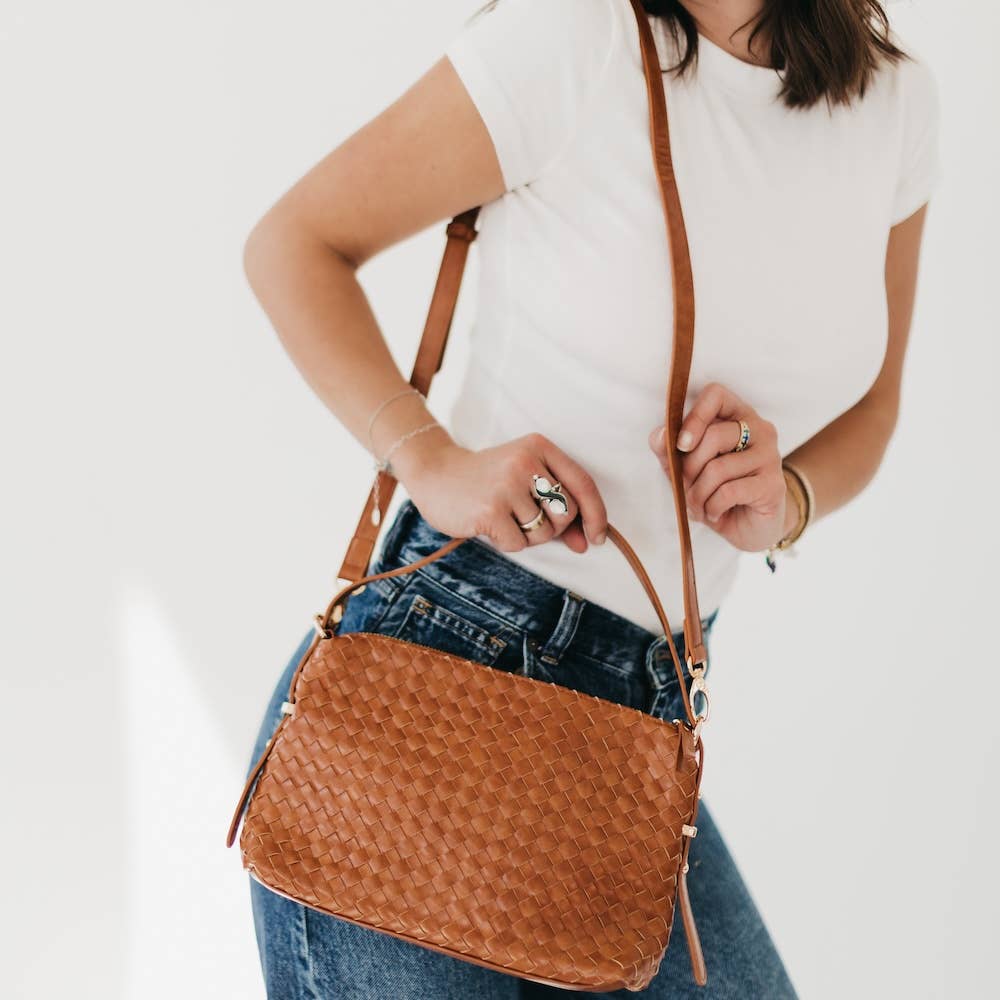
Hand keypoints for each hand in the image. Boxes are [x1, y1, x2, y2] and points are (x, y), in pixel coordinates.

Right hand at [391, 429, 608, 553]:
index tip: (597, 537)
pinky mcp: (490, 510)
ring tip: (506, 518)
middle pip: (566, 512)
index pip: (583, 483)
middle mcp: (525, 461)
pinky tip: (491, 525)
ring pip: (543, 532)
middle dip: (553, 527)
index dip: (596, 515)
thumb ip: (557, 508)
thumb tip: (587, 543)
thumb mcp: (525, 482)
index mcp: (539, 446)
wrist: (435, 474)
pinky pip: (519, 543)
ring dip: (528, 536)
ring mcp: (507, 485)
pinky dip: (508, 542)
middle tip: (528, 520)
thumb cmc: (487, 481)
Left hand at [648, 382, 789, 552]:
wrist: (749, 526)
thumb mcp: (686, 469)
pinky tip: (714, 513)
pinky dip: (712, 507)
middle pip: (714, 436)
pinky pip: (729, 492)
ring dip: (698, 494)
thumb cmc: (716, 491)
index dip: (694, 417)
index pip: (716, 394)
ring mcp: (770, 456)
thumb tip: (660, 435)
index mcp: (738, 416)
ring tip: (698, 506)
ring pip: (719, 468)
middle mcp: (760, 430)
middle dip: (689, 468)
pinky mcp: (773, 485)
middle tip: (686, 488)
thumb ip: (669, 450)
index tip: (681, 445)